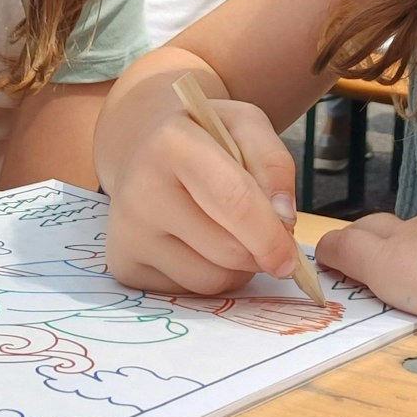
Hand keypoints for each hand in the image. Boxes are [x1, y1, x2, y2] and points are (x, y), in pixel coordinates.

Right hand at [94, 75, 302, 293]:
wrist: (141, 145)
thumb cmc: (202, 135)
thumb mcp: (244, 124)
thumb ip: (274, 164)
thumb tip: (284, 221)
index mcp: (172, 144)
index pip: (234, 201)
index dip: (271, 235)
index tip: (292, 258)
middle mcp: (140, 191)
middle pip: (227, 250)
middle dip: (259, 252)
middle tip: (263, 233)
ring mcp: (126, 233)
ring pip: (209, 281)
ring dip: (236, 268)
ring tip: (227, 232)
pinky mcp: (124, 266)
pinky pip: (188, 292)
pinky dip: (208, 275)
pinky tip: (197, 244)